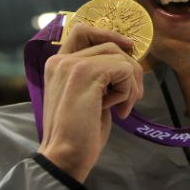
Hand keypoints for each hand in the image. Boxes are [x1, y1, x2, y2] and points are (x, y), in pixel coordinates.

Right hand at [36, 23, 144, 182]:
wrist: (65, 157)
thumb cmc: (78, 134)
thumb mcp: (88, 97)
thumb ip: (99, 77)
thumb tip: (128, 62)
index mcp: (57, 64)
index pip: (83, 31)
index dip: (107, 34)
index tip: (128, 49)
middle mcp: (61, 59)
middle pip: (109, 44)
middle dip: (129, 68)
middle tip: (132, 96)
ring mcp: (72, 64)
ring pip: (120, 56)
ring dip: (131, 83)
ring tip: (122, 108)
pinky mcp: (86, 73)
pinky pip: (124, 69)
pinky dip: (128, 91)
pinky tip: (117, 111)